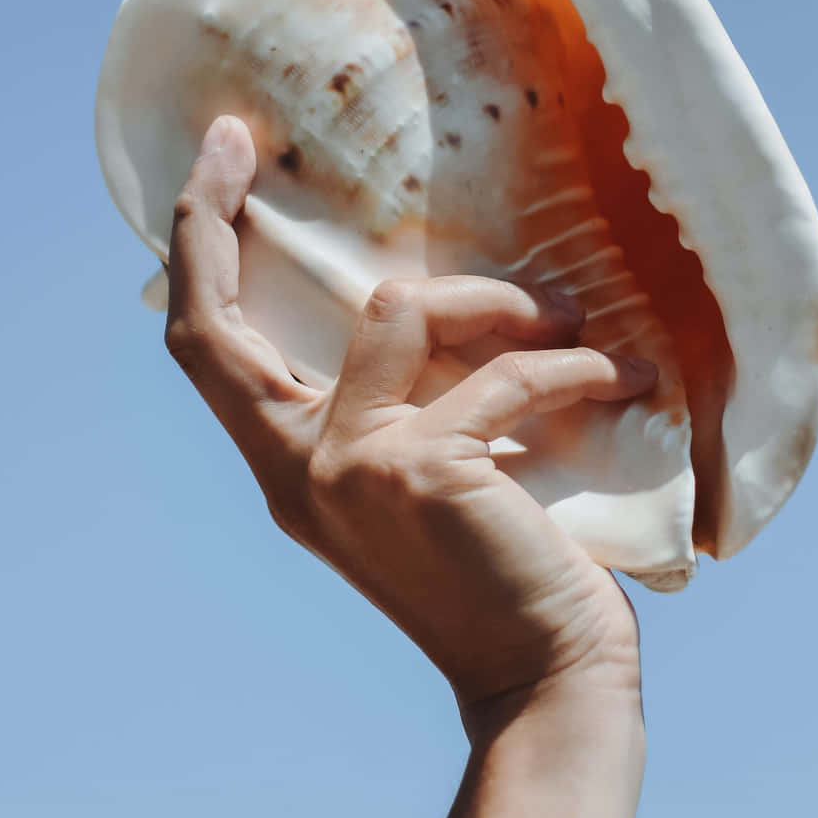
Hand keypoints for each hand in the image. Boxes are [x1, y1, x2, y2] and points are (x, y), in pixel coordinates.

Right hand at [163, 116, 653, 711]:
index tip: (215, 163)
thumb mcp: (423, 479)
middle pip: (217, 325)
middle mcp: (297, 471)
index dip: (196, 251)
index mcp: (289, 471)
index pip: (208, 350)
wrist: (545, 679)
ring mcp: (352, 470)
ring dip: (499, 304)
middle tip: (242, 139)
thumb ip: (398, 402)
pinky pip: (503, 372)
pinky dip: (572, 368)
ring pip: (399, 311)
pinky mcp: (426, 470)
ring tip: (569, 325)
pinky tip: (622, 380)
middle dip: (215, 217)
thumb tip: (423, 300)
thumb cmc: (501, 575)